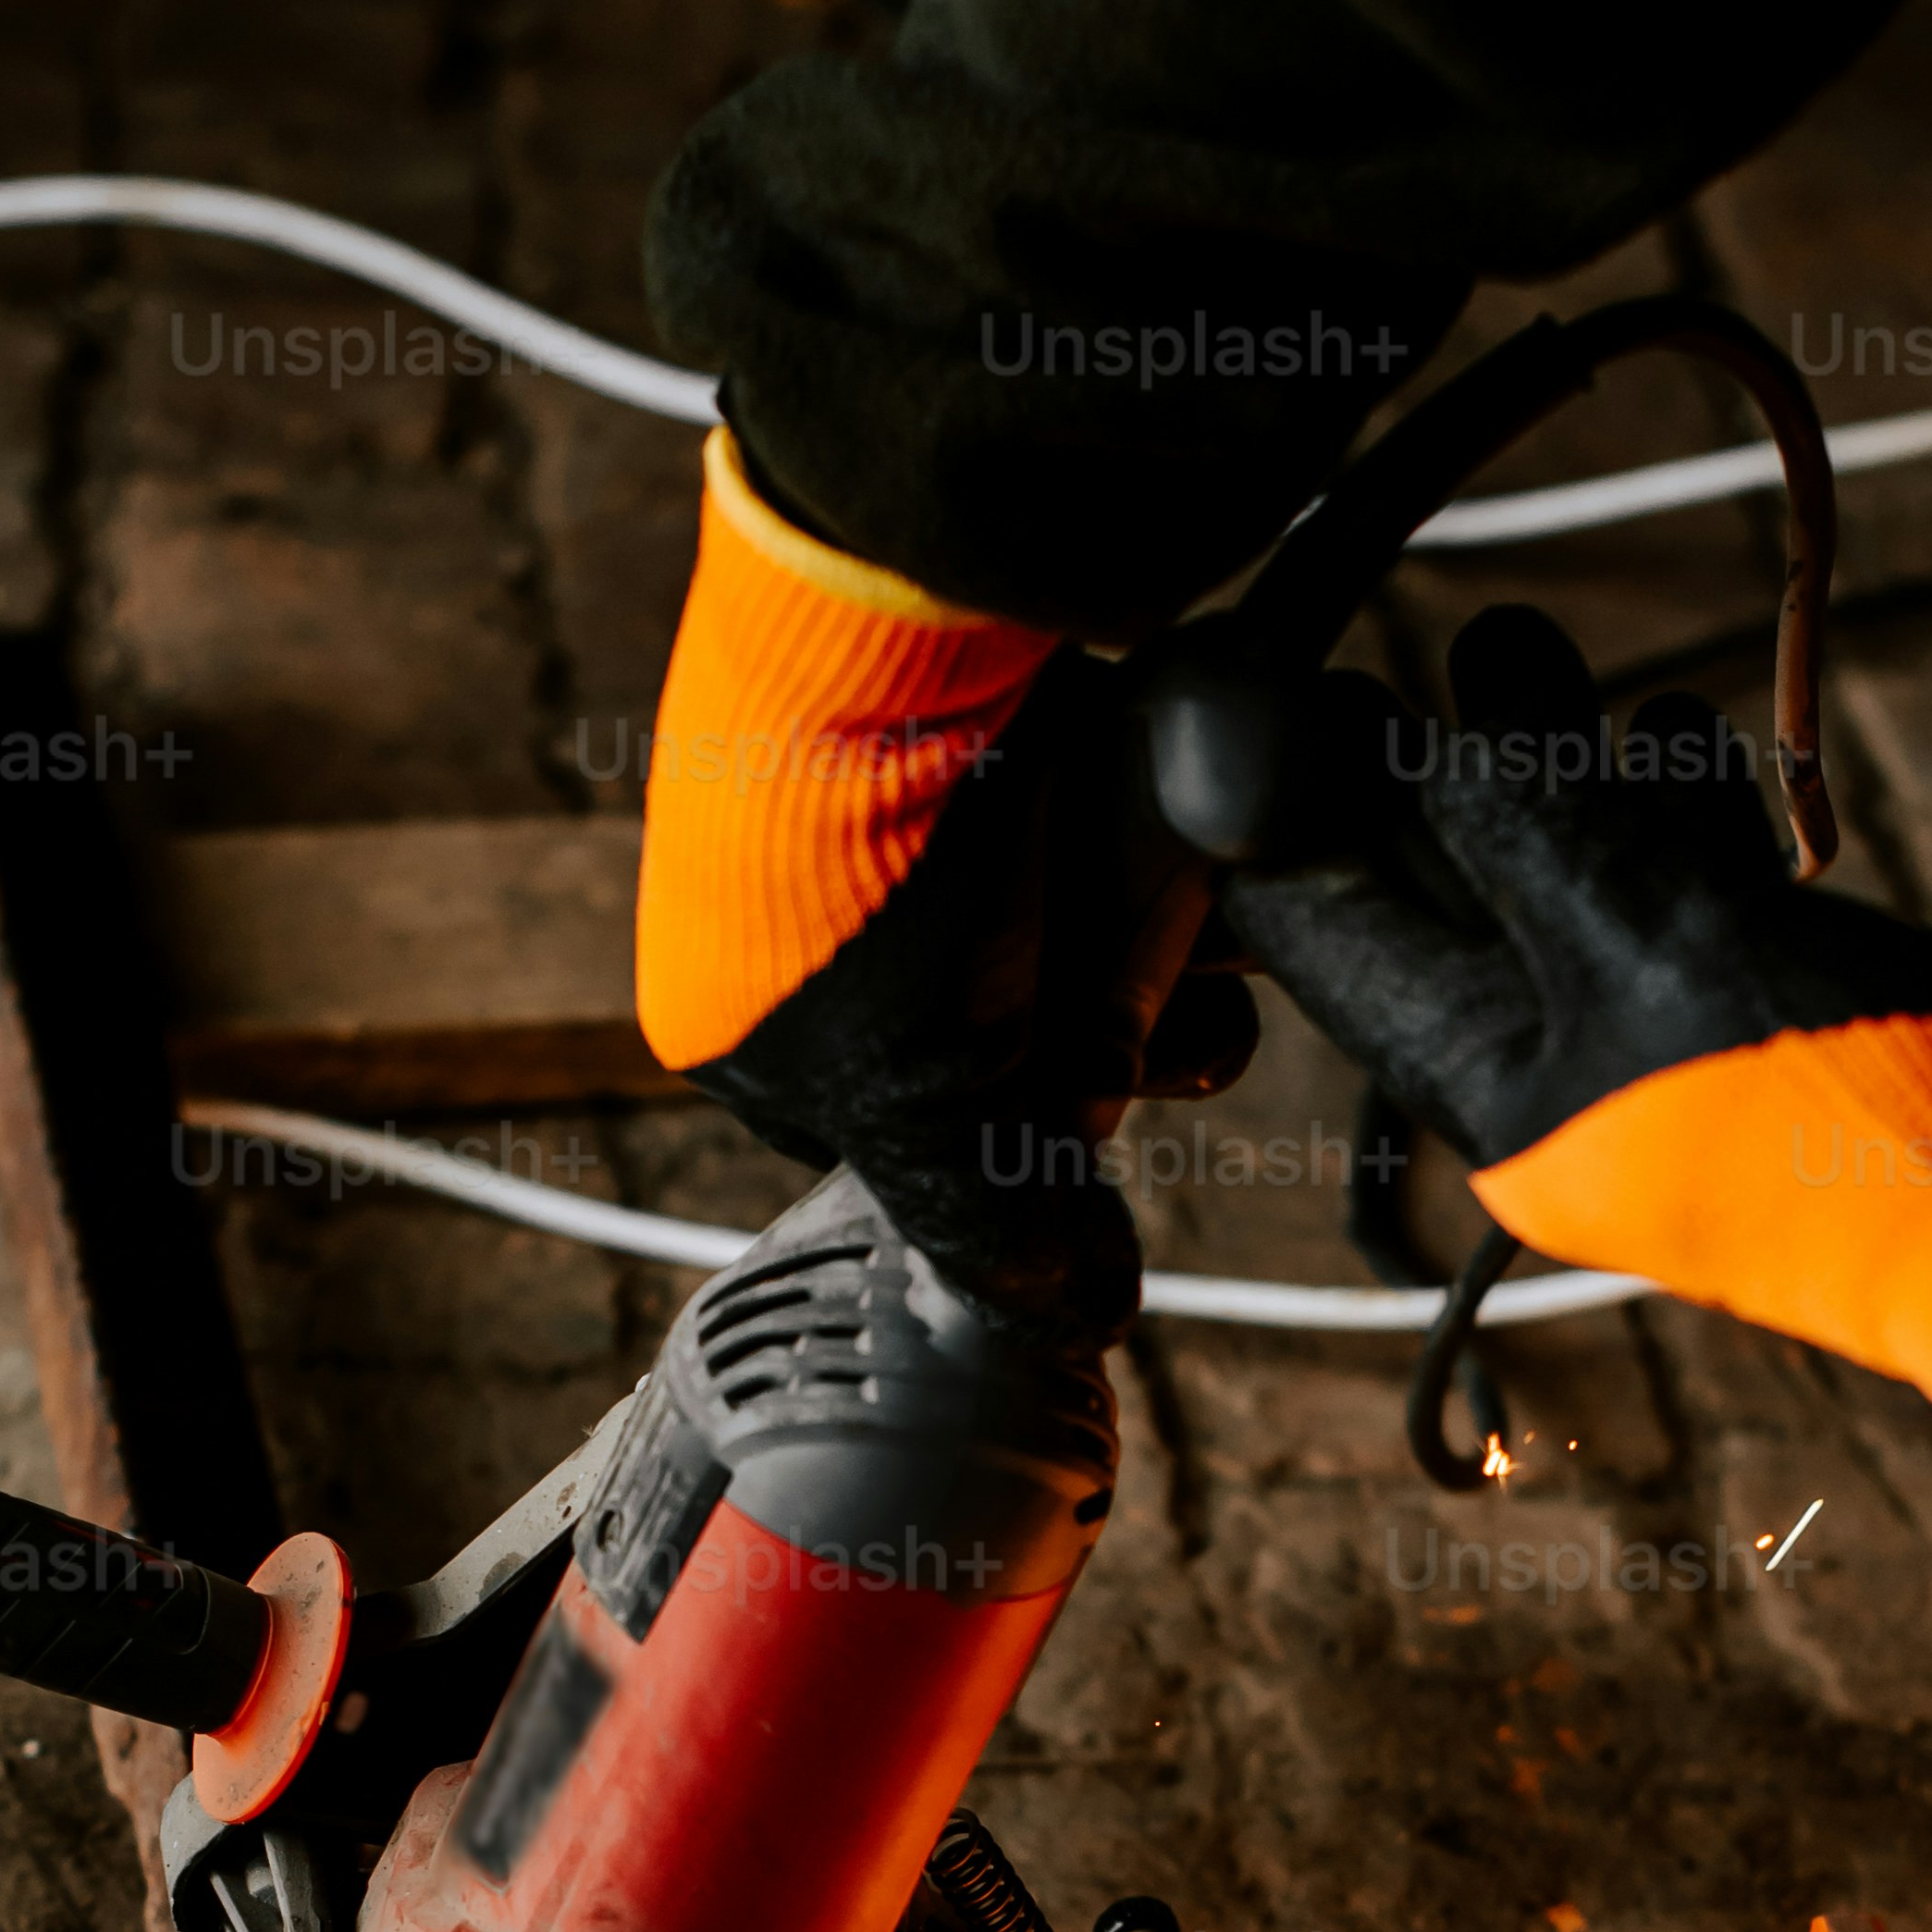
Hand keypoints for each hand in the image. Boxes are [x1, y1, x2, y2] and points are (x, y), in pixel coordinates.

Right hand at [634, 429, 1243, 1324]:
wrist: (901, 613)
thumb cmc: (869, 874)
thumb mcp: (925, 1103)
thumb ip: (988, 1225)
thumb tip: (1073, 1318)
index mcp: (739, 1022)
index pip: (905, 1147)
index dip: (1010, 1158)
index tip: (1085, 1149)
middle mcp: (809, 913)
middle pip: (1002, 1039)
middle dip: (1101, 1050)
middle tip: (1158, 1035)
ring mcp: (901, 810)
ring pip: (1065, 933)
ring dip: (1151, 957)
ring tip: (1191, 939)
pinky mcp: (993, 715)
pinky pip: (1096, 816)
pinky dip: (1153, 844)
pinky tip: (1193, 851)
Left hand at [1233, 606, 1931, 1450]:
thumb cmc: (1843, 1101)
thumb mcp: (1660, 943)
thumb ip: (1535, 832)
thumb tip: (1441, 722)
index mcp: (1487, 1079)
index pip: (1326, 928)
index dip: (1286, 801)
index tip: (1283, 673)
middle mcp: (1547, 1064)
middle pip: (1439, 885)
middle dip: (1421, 754)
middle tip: (1401, 638)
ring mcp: (1651, 1036)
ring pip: (1561, 871)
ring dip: (1545, 759)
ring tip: (1524, 644)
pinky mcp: (1753, 1005)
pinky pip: (1672, 889)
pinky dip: (1665, 806)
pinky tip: (1679, 732)